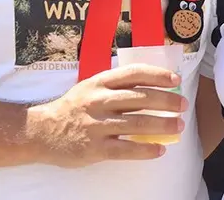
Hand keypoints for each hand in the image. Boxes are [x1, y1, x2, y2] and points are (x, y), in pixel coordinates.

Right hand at [28, 64, 185, 167]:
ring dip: (163, 125)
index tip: (175, 80)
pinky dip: (146, 149)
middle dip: (167, 101)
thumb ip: (116, 86)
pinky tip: (159, 150)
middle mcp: (99, 100)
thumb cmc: (72, 108)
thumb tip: (153, 86)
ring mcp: (97, 124)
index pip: (134, 73)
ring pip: (137, 122)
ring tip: (178, 127)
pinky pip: (126, 149)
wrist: (41, 131)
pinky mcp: (95, 147)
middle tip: (183, 106)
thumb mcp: (91, 87)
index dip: (158, 75)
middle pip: (141, 98)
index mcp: (100, 82)